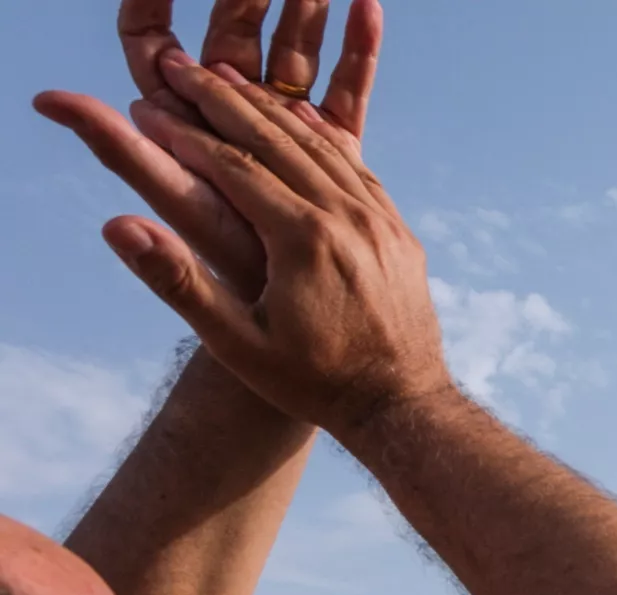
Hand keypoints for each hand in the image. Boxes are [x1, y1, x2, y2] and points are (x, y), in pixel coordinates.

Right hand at [42, 52, 448, 437]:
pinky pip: (357, 169)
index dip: (185, 134)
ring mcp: (380, 221)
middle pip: (276, 141)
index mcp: (304, 240)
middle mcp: (347, 218)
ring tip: (229, 83)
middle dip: (222, 101)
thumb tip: (119, 226)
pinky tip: (299, 121)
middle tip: (180, 70)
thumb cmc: (314, 383)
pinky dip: (323, 139)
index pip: (233, 166)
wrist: (402, 406)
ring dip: (271, 111)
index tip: (149, 108)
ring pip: (320, 148)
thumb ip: (179, 283)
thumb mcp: (238, 344)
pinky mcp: (399, 231)